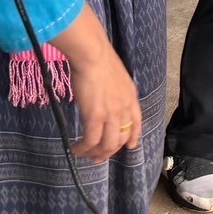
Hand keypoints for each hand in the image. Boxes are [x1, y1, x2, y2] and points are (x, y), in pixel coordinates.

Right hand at [50, 8, 141, 162]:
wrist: (93, 55)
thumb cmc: (100, 60)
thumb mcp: (116, 77)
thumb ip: (115, 91)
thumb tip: (105, 97)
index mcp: (131, 97)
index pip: (137, 123)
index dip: (133, 137)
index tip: (129, 146)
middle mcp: (125, 108)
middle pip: (121, 139)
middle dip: (109, 151)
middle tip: (97, 158)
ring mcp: (112, 114)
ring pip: (107, 145)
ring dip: (95, 153)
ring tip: (84, 154)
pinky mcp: (96, 117)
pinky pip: (91, 141)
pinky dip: (83, 148)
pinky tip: (75, 148)